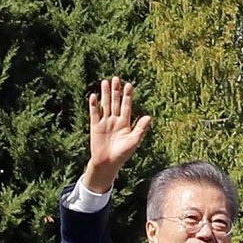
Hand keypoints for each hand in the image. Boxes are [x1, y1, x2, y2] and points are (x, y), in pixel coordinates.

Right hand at [84, 77, 152, 193]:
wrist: (108, 163)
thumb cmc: (122, 154)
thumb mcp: (134, 141)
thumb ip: (140, 128)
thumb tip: (149, 117)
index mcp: (125, 123)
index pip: (127, 106)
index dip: (127, 96)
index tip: (129, 85)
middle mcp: (115, 120)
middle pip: (115, 102)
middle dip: (116, 91)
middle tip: (116, 78)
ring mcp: (105, 122)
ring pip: (105, 105)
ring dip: (105, 94)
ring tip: (105, 82)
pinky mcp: (95, 126)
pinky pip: (94, 114)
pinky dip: (94, 105)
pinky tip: (94, 96)